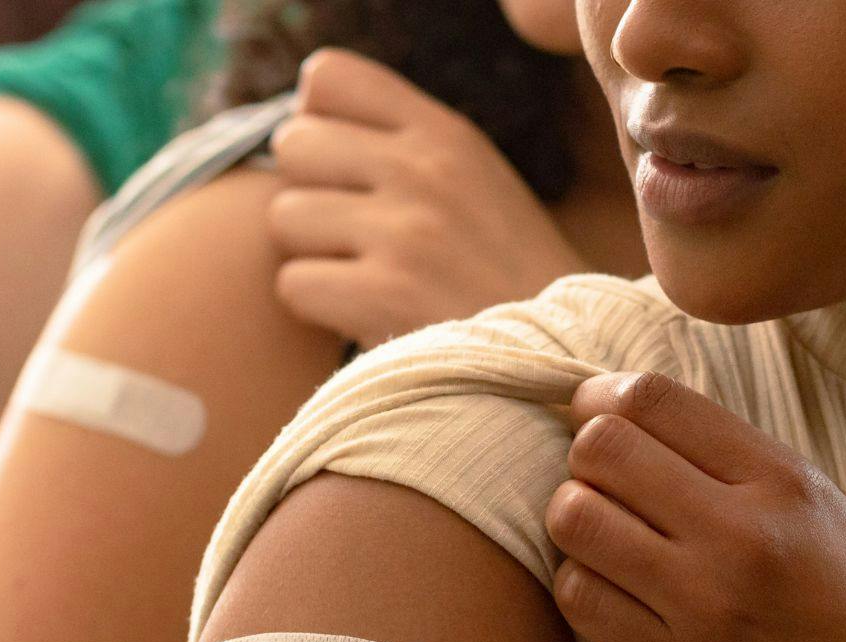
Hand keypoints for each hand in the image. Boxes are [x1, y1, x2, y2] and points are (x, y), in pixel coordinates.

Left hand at [266, 48, 588, 348]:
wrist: (560, 359)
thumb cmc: (506, 281)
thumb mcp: (476, 185)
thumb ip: (404, 148)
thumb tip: (306, 128)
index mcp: (445, 133)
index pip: (327, 78)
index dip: (318, 124)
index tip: (343, 171)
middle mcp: (423, 168)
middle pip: (292, 145)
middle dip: (308, 195)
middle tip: (351, 239)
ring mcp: (403, 230)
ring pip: (284, 217)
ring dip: (311, 257)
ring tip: (365, 281)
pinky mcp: (384, 294)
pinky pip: (292, 284)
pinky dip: (318, 309)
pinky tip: (366, 317)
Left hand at [544, 373, 845, 641]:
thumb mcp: (840, 521)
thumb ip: (751, 473)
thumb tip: (652, 429)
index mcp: (788, 483)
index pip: (652, 399)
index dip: (601, 398)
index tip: (593, 413)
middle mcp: (743, 534)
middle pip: (599, 448)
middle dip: (584, 458)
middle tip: (600, 486)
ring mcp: (707, 607)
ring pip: (574, 519)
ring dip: (575, 525)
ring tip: (604, 544)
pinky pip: (581, 601)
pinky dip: (583, 589)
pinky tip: (613, 597)